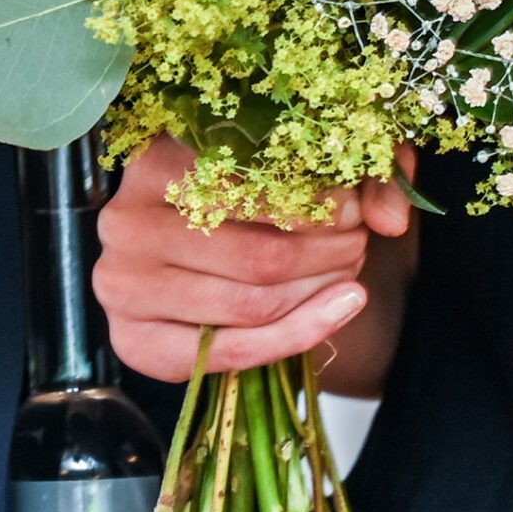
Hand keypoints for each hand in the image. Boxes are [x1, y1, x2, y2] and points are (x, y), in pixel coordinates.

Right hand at [94, 135, 416, 381]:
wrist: (196, 245)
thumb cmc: (240, 195)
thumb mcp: (298, 159)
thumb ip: (357, 171)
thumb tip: (388, 217)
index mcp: (151, 159)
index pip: (246, 187)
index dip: (315, 200)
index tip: (355, 207)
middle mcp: (125, 221)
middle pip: (256, 253)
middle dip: (325, 253)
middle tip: (358, 244)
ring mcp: (124, 286)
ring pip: (250, 303)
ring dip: (318, 291)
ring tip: (349, 272)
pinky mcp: (135, 342)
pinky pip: (233, 351)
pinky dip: (298, 334)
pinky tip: (339, 310)